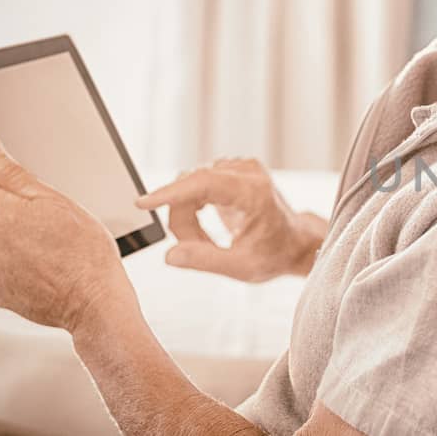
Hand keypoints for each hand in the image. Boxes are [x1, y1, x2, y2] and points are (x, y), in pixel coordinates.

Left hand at [0, 135, 134, 331]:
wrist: (95, 302)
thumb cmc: (86, 250)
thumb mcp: (57, 200)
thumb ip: (14, 172)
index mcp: (0, 213)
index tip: (14, 187)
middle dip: (14, 216)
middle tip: (51, 227)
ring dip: (16, 244)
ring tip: (51, 253)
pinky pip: (0, 272)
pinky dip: (17, 270)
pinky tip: (43, 272)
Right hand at [135, 158, 326, 282]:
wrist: (293, 243)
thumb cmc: (273, 255)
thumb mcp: (242, 267)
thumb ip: (206, 261)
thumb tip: (170, 255)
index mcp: (255, 191)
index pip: (203, 183)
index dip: (171, 193)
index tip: (144, 203)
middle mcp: (247, 172)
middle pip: (191, 186)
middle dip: (183, 221)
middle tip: (191, 249)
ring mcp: (239, 168)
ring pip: (189, 186)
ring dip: (188, 218)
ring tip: (205, 243)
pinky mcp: (230, 170)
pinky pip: (194, 186)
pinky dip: (192, 209)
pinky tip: (205, 230)